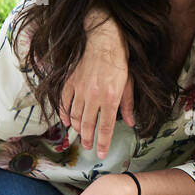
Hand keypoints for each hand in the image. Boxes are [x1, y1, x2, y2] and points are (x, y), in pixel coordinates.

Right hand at [60, 10, 132, 158]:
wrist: (103, 40)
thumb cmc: (119, 61)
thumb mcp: (129, 83)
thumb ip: (128, 105)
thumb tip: (130, 123)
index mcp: (110, 98)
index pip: (105, 127)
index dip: (103, 142)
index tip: (101, 154)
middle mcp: (93, 96)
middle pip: (88, 125)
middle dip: (89, 139)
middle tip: (89, 148)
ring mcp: (80, 89)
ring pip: (75, 116)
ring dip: (78, 129)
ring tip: (81, 137)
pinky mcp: (71, 82)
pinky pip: (65, 102)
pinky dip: (65, 114)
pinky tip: (67, 122)